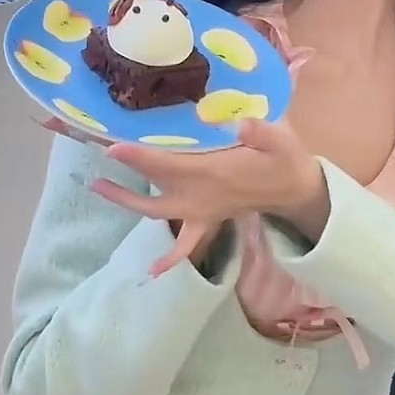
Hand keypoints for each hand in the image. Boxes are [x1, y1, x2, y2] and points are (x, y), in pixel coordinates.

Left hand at [89, 119, 326, 276]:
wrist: (297, 188)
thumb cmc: (285, 158)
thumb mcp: (280, 139)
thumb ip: (261, 131)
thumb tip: (242, 123)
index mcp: (214, 174)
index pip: (169, 166)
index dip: (140, 157)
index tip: (112, 148)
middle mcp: (202, 196)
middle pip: (154, 190)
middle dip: (125, 182)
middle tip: (97, 168)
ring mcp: (203, 211)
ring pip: (158, 212)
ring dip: (129, 203)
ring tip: (99, 187)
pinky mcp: (208, 219)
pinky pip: (187, 245)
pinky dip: (171, 258)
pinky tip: (153, 271)